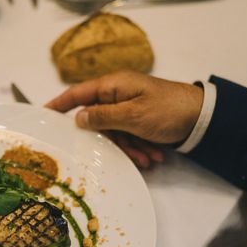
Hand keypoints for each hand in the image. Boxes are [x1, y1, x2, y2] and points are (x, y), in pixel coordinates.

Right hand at [46, 71, 203, 167]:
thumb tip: (78, 118)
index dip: (59, 103)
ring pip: (116, 132)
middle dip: (111, 142)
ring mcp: (130, 107)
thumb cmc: (168, 110)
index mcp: (114, 86)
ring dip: (130, 149)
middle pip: (98, 120)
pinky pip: (130, 135)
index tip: (42, 113)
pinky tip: (153, 158)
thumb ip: (103, 117)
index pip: (78, 93)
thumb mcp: (133, 115)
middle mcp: (119, 95)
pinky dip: (140, 148)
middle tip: (124, 155)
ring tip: (148, 160)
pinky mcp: (141, 119)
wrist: (203, 117)